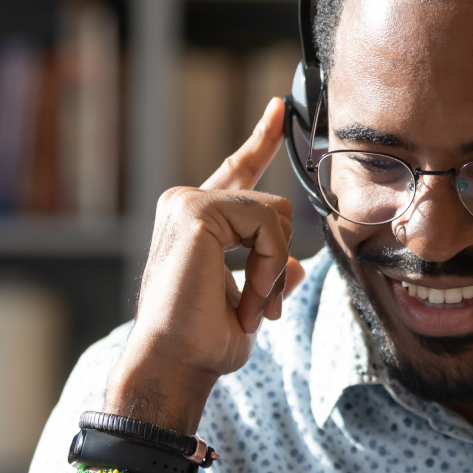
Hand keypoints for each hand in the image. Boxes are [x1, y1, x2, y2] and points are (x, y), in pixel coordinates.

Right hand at [108, 97, 307, 430]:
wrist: (175, 363)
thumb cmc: (203, 343)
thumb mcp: (250, 307)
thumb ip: (271, 276)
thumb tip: (297, 266)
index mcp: (200, 223)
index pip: (237, 172)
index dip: (260, 142)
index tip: (278, 109)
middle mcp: (188, 204)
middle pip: (277, 206)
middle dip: (280, 262)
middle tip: (260, 308)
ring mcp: (187, 202)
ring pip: (276, 216)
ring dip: (273, 271)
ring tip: (250, 307)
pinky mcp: (194, 210)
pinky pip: (267, 225)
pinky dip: (267, 267)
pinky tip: (246, 297)